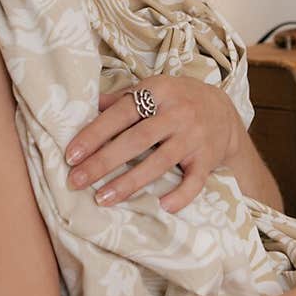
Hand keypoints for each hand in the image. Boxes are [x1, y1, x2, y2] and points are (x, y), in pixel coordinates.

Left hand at [64, 74, 244, 212]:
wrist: (224, 111)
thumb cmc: (177, 101)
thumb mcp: (153, 90)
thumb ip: (122, 99)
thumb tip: (86, 106)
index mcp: (158, 91)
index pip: (121, 114)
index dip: (95, 134)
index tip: (71, 155)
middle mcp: (178, 113)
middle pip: (137, 140)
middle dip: (104, 162)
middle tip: (77, 181)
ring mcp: (194, 137)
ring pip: (160, 162)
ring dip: (130, 182)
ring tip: (102, 198)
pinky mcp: (208, 158)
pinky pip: (195, 181)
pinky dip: (181, 195)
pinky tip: (163, 206)